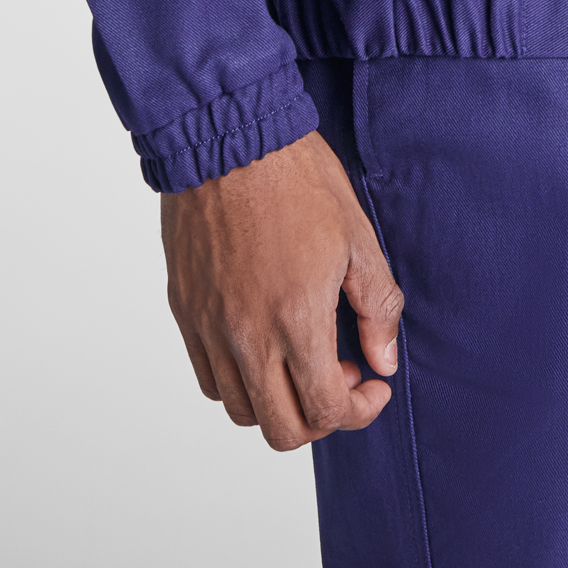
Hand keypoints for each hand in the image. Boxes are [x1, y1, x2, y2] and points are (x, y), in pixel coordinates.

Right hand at [160, 129, 403, 449]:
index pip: (326, 410)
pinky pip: (208, 377)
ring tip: (300, 358)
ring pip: (241, 410)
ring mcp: (209, 327)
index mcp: (295, 319)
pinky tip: (263, 343)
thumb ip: (377, 307)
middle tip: (340, 375)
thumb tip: (383, 362)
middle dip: (321, 418)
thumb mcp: (358, 236)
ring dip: (278, 401)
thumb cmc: (296, 178)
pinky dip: (239, 380)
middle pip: (282, 430)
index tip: (372, 384)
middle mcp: (246, 335)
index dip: (359, 409)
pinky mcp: (185, 311)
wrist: (229, 137)